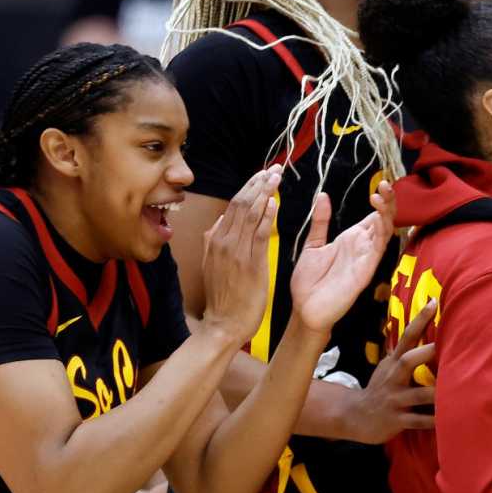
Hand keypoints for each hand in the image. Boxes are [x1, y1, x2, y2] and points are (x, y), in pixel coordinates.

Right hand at [199, 166, 281, 343]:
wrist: (223, 324)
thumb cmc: (224, 297)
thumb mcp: (215, 264)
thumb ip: (218, 242)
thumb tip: (221, 223)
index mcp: (215, 239)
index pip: (234, 205)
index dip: (250, 187)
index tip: (263, 174)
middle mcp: (222, 241)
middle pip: (241, 203)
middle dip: (259, 183)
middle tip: (275, 168)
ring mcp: (234, 251)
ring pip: (248, 214)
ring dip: (264, 192)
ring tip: (276, 176)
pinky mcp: (249, 263)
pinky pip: (257, 234)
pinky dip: (264, 216)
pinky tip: (273, 202)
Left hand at [290, 182, 395, 334]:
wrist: (304, 309)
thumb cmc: (308, 282)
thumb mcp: (313, 244)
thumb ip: (321, 221)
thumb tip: (324, 196)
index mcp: (352, 240)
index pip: (373, 216)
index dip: (380, 200)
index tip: (379, 184)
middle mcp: (363, 247)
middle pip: (383, 220)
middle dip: (388, 202)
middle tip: (385, 184)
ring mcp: (367, 258)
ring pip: (385, 231)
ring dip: (387, 212)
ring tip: (382, 193)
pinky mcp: (366, 270)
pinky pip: (379, 248)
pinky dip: (381, 232)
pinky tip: (378, 218)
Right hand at [344, 300, 437, 443]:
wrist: (355, 417)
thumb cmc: (380, 388)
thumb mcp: (388, 367)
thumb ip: (404, 352)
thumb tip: (420, 328)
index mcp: (394, 363)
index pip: (406, 336)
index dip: (419, 319)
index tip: (434, 302)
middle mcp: (394, 378)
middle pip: (408, 360)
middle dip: (426, 353)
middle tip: (446, 347)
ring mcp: (395, 400)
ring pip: (418, 394)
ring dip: (436, 393)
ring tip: (458, 391)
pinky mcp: (397, 420)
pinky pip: (418, 421)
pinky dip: (432, 421)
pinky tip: (449, 420)